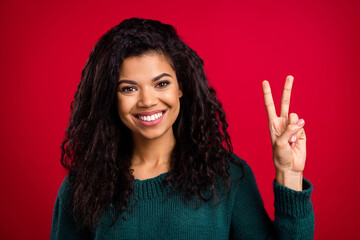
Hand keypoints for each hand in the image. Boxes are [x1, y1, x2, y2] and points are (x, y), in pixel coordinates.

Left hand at [262, 76, 305, 190]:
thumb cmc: (280, 156)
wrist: (290, 167)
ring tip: (290, 141)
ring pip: (295, 117)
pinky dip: (299, 134)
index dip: (267, 94)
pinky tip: (296, 142)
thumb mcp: (279, 143)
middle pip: (285, 103)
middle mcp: (282, 122)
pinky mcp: (301, 131)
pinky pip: (302, 126)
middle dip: (287, 89)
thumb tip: (300, 121)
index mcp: (272, 123)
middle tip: (290, 76)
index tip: (265, 82)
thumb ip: (288, 130)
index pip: (269, 105)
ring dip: (293, 129)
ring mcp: (293, 126)